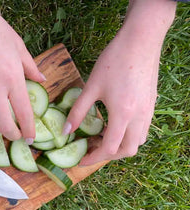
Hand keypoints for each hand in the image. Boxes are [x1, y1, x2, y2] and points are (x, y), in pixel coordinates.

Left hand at [63, 0, 176, 165]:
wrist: (140, 41)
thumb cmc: (114, 61)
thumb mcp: (91, 87)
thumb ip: (78, 111)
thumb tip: (66, 131)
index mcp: (123, 114)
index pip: (109, 148)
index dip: (93, 158)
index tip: (81, 160)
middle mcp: (139, 117)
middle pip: (127, 151)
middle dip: (108, 155)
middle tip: (90, 150)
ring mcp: (148, 112)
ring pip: (137, 142)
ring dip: (119, 146)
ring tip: (100, 137)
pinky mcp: (151, 105)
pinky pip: (142, 130)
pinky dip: (128, 135)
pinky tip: (113, 124)